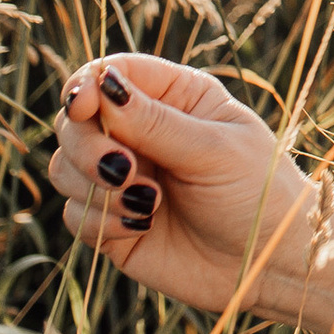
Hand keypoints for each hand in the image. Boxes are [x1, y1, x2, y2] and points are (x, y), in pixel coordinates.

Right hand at [52, 53, 316, 316]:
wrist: (268, 261)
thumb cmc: (258, 192)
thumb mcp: (214, 150)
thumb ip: (157, 123)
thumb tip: (104, 85)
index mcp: (175, 97)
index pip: (112, 72)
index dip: (86, 84)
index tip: (83, 107)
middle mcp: (142, 132)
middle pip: (75, 122)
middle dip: (87, 146)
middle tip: (123, 171)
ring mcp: (123, 178)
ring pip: (65, 167)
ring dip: (94, 186)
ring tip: (147, 202)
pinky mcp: (111, 222)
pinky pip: (74, 214)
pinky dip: (100, 220)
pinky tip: (142, 226)